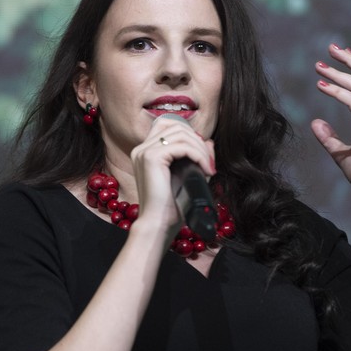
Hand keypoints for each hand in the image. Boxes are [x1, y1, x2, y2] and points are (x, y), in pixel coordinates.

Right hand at [130, 116, 215, 236]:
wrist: (158, 225)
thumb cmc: (171, 206)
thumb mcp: (188, 176)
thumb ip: (197, 157)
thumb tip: (208, 141)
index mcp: (145, 152)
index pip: (168, 126)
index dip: (189, 135)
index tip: (202, 156)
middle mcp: (141, 149)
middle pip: (176, 126)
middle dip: (198, 142)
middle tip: (209, 163)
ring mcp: (144, 152)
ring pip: (181, 134)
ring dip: (200, 149)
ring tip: (208, 167)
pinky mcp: (151, 158)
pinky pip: (182, 146)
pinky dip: (198, 155)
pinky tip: (205, 170)